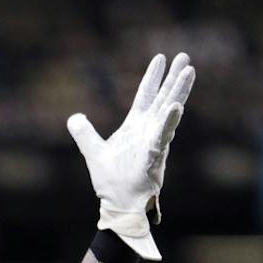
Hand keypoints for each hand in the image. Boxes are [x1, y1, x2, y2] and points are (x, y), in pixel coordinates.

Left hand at [66, 52, 195, 260]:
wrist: (117, 205)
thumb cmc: (111, 182)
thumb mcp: (93, 151)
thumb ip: (84, 133)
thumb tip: (73, 118)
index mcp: (135, 126)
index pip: (145, 95)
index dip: (153, 77)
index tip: (161, 57)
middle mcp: (148, 130)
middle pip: (163, 98)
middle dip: (174, 78)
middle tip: (186, 57)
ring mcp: (153, 142)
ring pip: (169, 112)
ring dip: (179, 92)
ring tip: (189, 71)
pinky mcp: (153, 157)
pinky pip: (162, 137)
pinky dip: (168, 122)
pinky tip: (176, 107)